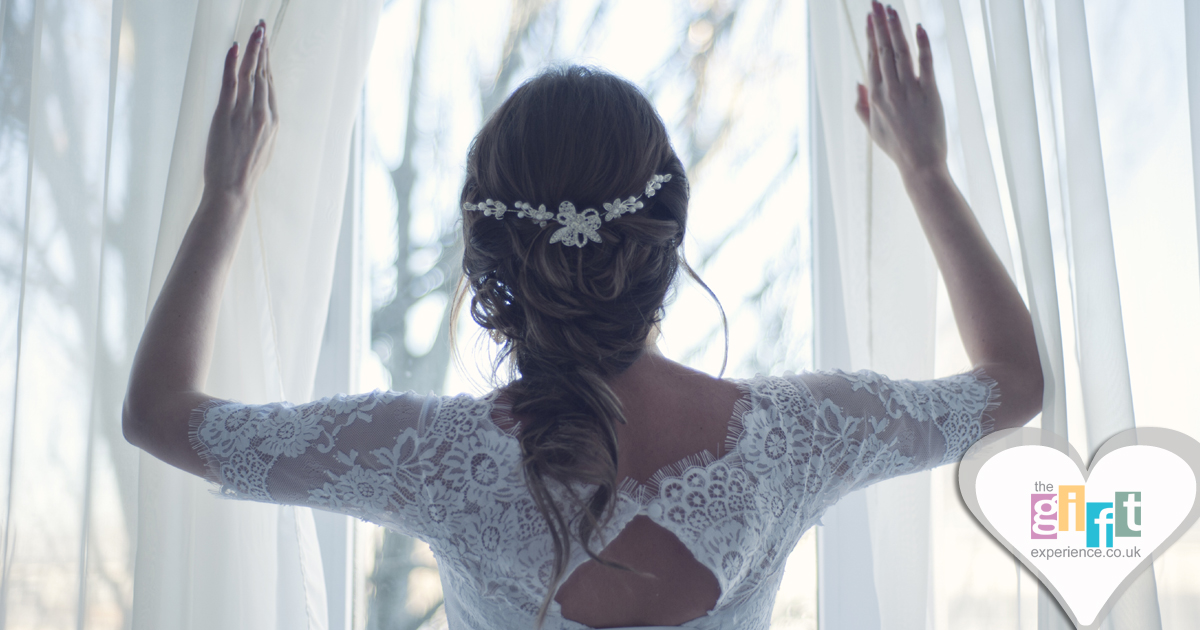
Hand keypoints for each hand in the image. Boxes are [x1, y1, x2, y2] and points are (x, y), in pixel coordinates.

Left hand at [203, 20, 277, 202]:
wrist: (233, 189)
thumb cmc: (244, 173)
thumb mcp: (263, 148)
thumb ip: (263, 127)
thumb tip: (260, 113)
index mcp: (273, 121)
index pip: (269, 83)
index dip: (268, 61)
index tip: (266, 44)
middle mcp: (263, 114)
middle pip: (263, 73)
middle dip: (264, 48)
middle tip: (262, 26)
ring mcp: (245, 114)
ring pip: (251, 74)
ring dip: (253, 49)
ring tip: (255, 29)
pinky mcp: (226, 115)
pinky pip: (231, 83)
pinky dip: (232, 63)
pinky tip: (235, 47)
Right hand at [855, 2, 945, 177]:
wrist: (920, 163)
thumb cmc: (896, 147)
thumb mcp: (872, 128)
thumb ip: (862, 105)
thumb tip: (858, 82)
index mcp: (876, 97)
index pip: (872, 58)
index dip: (871, 36)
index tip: (870, 18)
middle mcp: (890, 90)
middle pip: (883, 49)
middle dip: (879, 23)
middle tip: (876, 3)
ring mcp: (910, 90)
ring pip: (901, 51)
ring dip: (896, 28)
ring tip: (892, 9)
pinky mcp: (930, 92)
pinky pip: (926, 62)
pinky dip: (923, 44)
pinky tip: (919, 27)